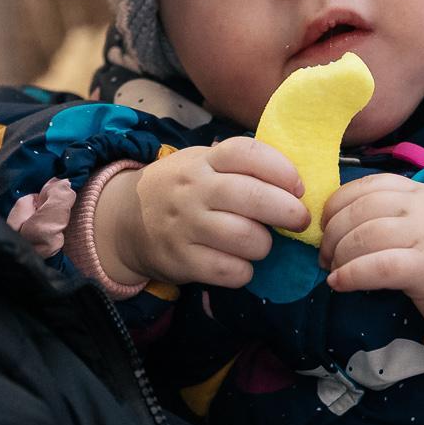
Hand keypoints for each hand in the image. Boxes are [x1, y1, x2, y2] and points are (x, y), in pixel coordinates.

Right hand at [95, 137, 309, 288]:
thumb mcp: (202, 164)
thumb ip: (241, 168)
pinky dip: (244, 271)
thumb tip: (297, 182)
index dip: (281, 169)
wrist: (124, 220)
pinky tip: (240, 264)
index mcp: (204, 161)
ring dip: (264, 244)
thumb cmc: (181, 189)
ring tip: (260, 243)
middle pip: (253, 197)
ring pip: (246, 238)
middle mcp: (193, 190)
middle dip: (289, 212)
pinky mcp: (181, 260)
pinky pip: (230, 271)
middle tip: (300, 220)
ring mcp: (185, 226)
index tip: (298, 187)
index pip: (247, 153)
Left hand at [318, 175, 423, 339]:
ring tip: (333, 271)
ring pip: (367, 234)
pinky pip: (379, 266)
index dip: (340, 202)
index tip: (326, 224)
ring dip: (339, 254)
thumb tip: (346, 222)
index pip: (373, 183)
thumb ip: (401, 217)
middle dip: (334, 231)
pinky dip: (351, 274)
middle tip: (325, 256)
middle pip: (363, 207)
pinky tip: (339, 284)